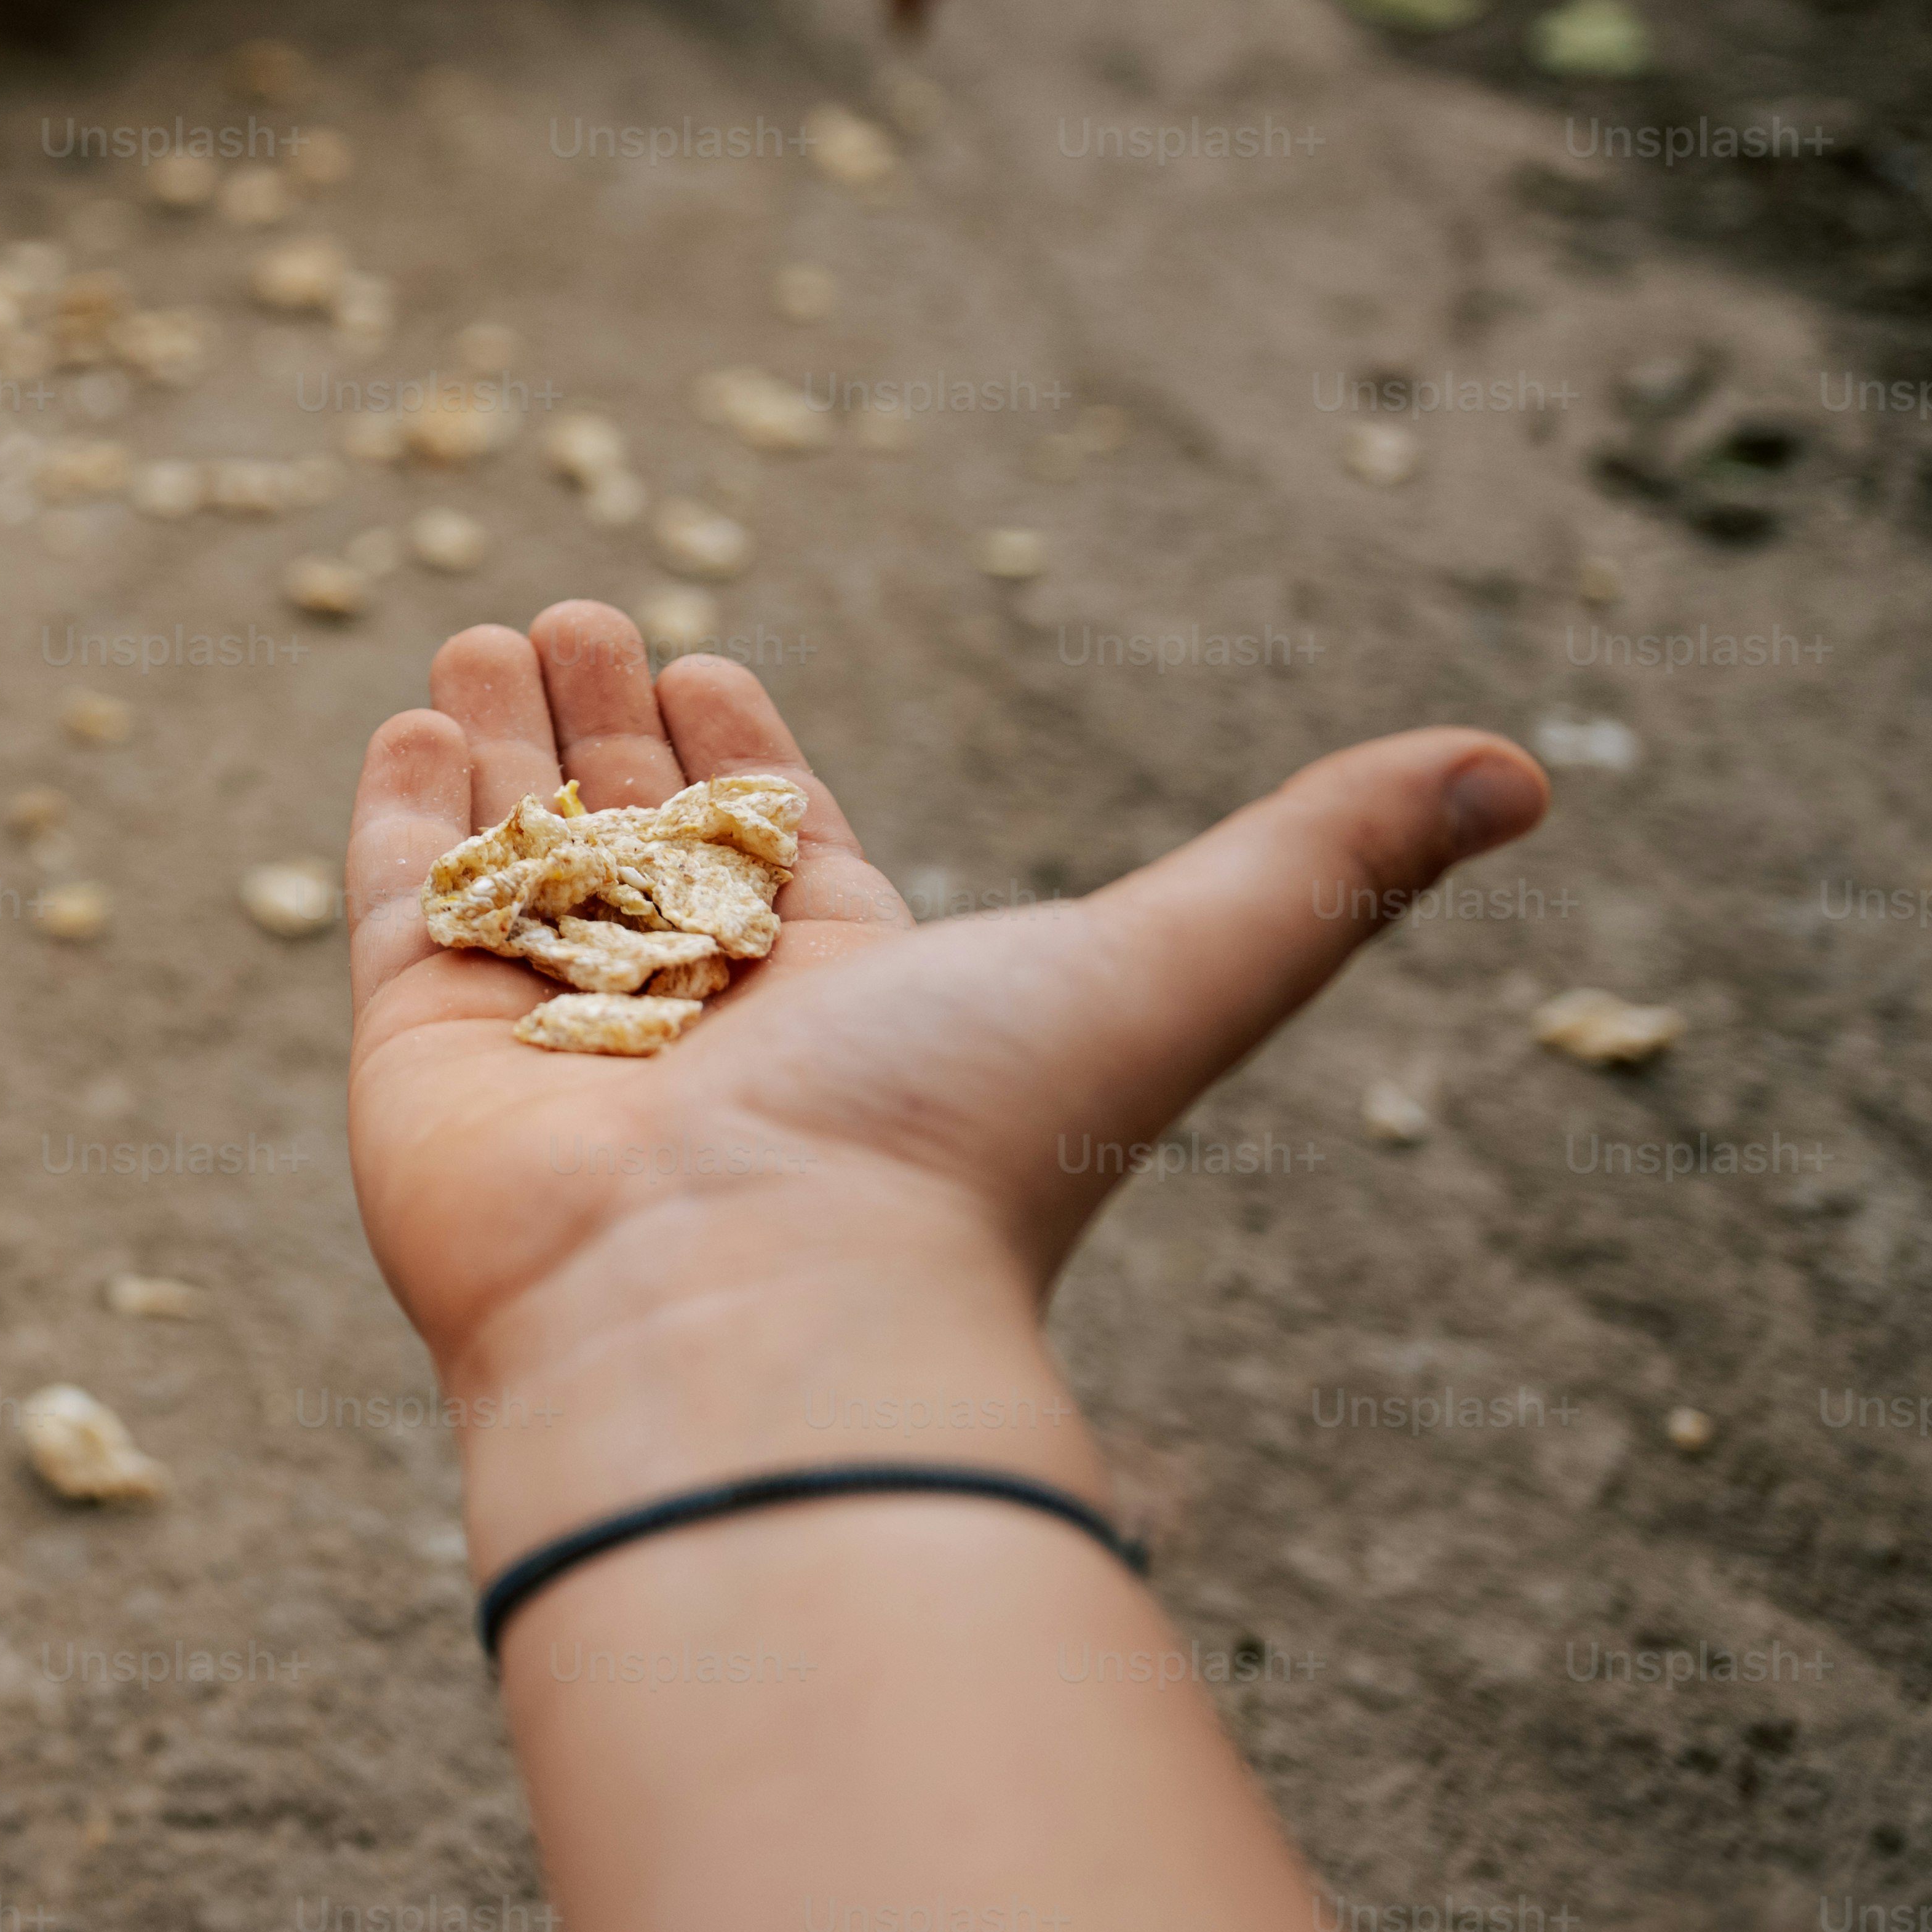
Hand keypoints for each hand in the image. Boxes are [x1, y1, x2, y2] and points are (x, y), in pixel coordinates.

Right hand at [343, 606, 1544, 1549]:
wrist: (750, 1319)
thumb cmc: (958, 1151)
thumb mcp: (1178, 965)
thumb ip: (1324, 862)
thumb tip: (1524, 771)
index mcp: (848, 1003)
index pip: (781, 847)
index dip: (748, 752)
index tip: (710, 661)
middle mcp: (699, 1023)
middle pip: (644, 834)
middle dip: (614, 722)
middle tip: (582, 612)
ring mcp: (552, 1042)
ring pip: (520, 858)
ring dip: (508, 742)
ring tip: (498, 629)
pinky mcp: (428, 1059)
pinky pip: (410, 914)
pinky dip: (407, 816)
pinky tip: (418, 722)